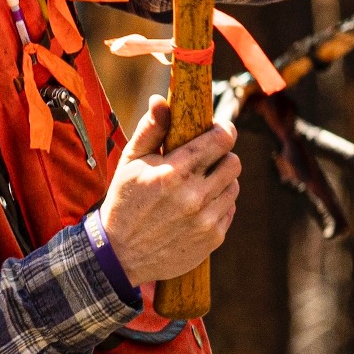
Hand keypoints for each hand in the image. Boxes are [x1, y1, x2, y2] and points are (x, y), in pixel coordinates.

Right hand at [101, 99, 241, 286]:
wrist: (120, 254)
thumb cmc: (124, 202)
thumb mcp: (130, 162)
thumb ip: (150, 129)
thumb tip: (161, 99)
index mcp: (174, 172)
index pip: (221, 140)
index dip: (224, 130)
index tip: (218, 129)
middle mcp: (194, 196)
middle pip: (234, 162)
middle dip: (222, 155)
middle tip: (206, 159)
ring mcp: (206, 220)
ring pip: (234, 186)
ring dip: (221, 181)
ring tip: (198, 184)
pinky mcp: (213, 238)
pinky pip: (229, 210)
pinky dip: (218, 204)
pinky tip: (197, 206)